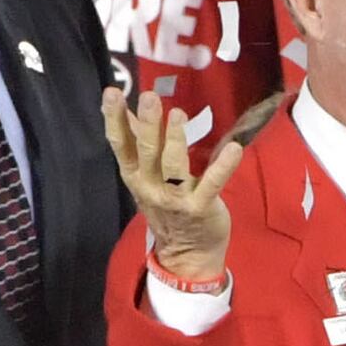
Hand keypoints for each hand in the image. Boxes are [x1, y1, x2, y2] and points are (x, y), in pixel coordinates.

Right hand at [103, 85, 251, 281]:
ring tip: (178, 114)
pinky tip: (234, 149)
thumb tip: (127, 112)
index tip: (111, 93)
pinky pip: (211, 184)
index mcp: (135, 176)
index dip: (115, 119)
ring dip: (175, 139)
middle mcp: (149, 186)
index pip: (121, 144)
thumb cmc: (167, 205)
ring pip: (172, 165)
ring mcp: (174, 198)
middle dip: (146, 125)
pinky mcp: (199, 206)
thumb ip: (138, 145)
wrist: (185, 253)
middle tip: (149, 96)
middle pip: (145, 152)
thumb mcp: (145, 177)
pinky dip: (222, 166)